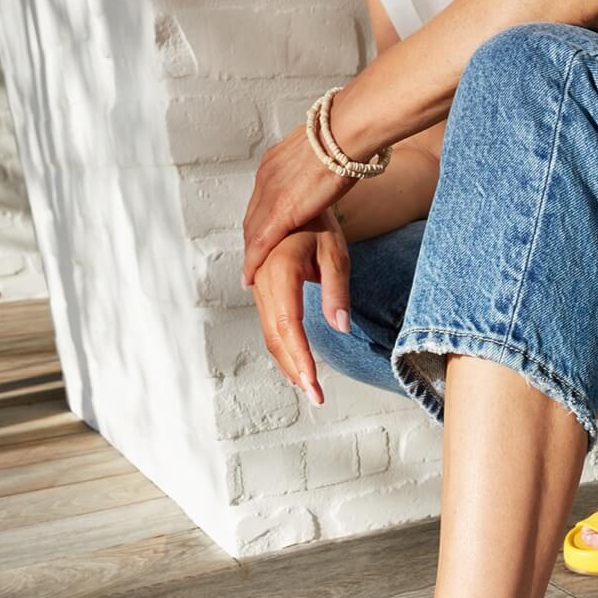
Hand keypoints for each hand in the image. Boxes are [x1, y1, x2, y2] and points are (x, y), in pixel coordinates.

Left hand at [242, 124, 356, 286]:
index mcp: (276, 162)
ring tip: (249, 273)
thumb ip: (314, 163)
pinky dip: (252, 261)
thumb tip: (322, 166)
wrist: (345, 132)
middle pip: (252, 216)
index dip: (258, 221)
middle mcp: (267, 177)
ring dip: (250, 253)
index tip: (259, 236)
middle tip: (251, 261)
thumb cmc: (343, 136)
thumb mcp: (319, 151)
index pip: (261, 199)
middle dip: (250, 240)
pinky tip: (249, 276)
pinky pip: (260, 242)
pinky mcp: (281, 211)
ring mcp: (271, 193)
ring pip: (252, 231)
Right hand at [251, 216, 351, 406]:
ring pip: (269, 333)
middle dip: (295, 368)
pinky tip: (295, 364)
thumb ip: (336, 289)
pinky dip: (281, 346)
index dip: (300, 357)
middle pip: (276, 335)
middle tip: (315, 396)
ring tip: (307, 385)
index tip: (313, 384)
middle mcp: (262, 280)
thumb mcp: (336, 252)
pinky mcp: (260, 288)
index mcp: (280, 270)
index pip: (288, 325)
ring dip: (287, 361)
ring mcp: (257, 284)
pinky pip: (268, 323)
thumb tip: (340, 326)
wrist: (293, 202)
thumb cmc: (318, 224)